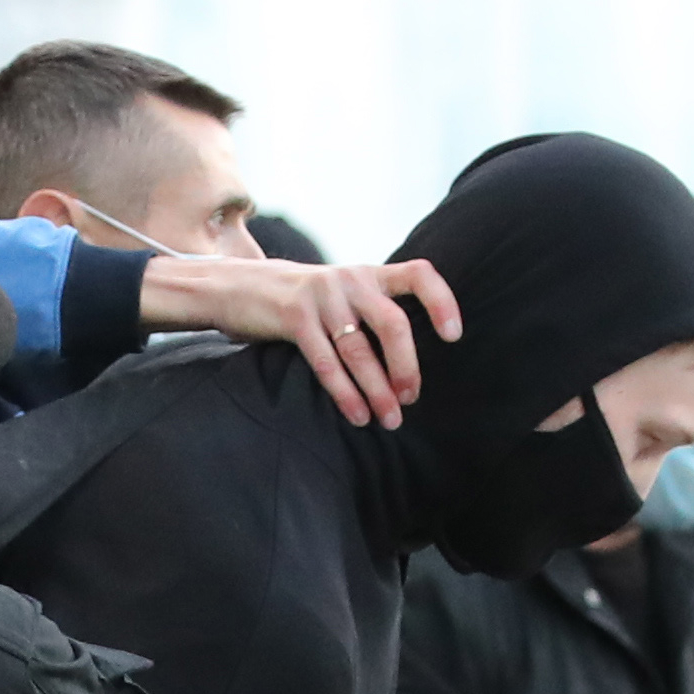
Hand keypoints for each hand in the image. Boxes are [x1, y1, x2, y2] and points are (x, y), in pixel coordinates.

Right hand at [147, 254, 462, 427]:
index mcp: (369, 274)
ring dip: (377, 390)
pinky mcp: (294, 317)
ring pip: (360, 350)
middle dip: (407, 366)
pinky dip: (345, 393)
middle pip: (394, 323)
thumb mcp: (341, 295)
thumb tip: (409, 361)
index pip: (419, 275)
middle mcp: (350, 280)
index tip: (454, 336)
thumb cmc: (302, 302)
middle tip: (411, 398)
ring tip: (389, 419)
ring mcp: (322, 297)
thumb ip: (372, 311)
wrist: (239, 286)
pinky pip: (326, 362)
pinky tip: (358, 415)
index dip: (442, 302)